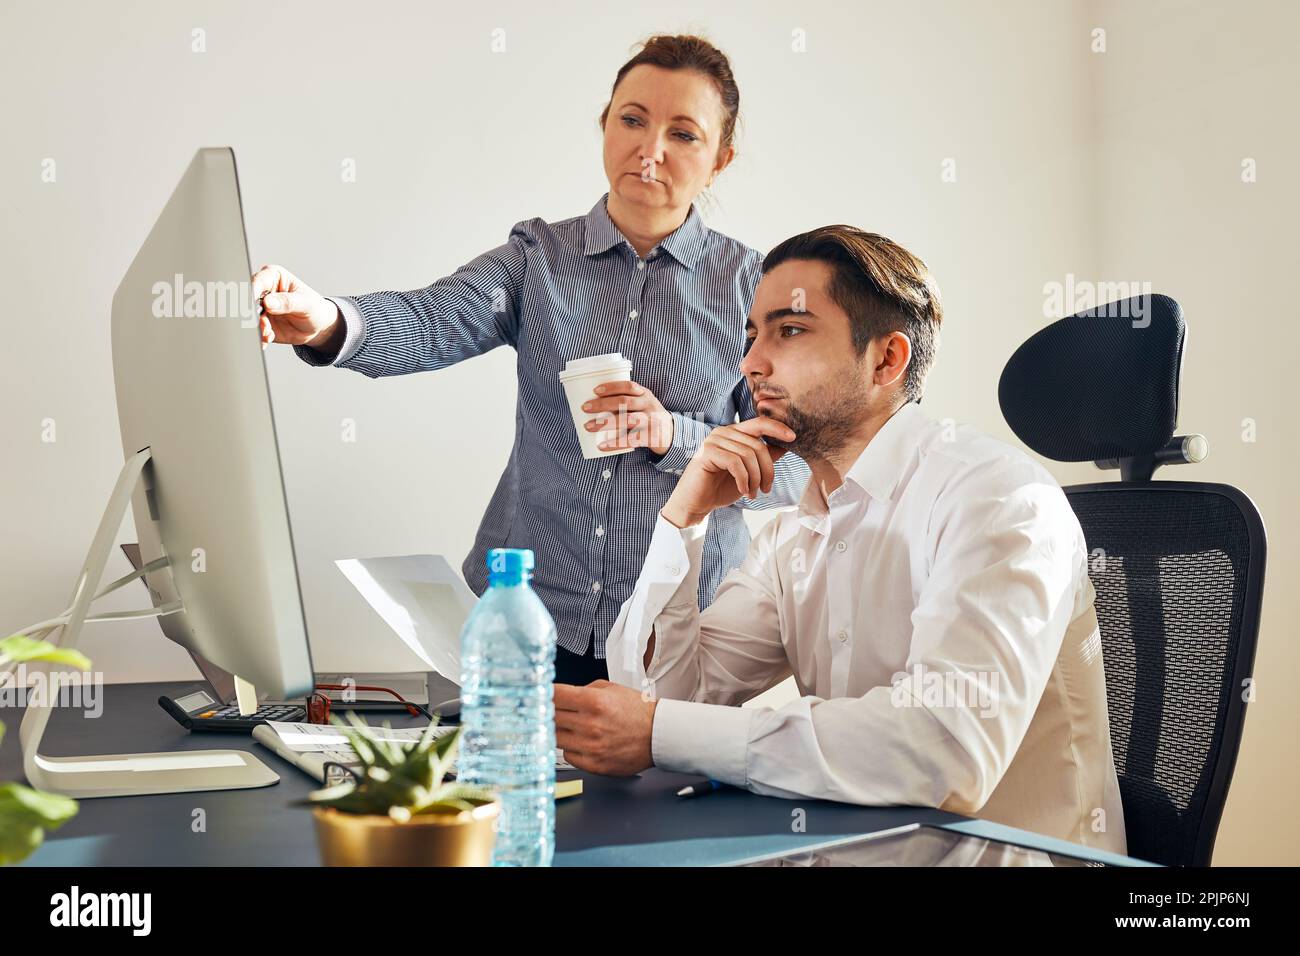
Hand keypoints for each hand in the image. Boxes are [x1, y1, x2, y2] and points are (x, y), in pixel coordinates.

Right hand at [250, 264, 341, 351]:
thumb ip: (288, 302)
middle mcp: (264, 291)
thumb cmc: (314, 308)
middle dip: (252, 314)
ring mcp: (261, 308)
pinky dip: (259, 337)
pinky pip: (255, 330)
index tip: (251, 306)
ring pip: (249, 317)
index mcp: (274, 277)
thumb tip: (268, 303)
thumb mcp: (306, 303)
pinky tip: (268, 339)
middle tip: (262, 323)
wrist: (318, 327)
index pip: (257, 282)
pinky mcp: (260, 323)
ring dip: (257, 327)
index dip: (252, 293)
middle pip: (248, 300)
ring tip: (268, 333)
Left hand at [554, 680, 656, 775]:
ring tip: (569, 726)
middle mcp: (590, 724)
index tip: (540, 694)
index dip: (544, 693)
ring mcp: (590, 747)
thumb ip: (584, 690)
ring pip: (555, 738)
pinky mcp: (593, 764)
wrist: (658, 735)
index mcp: (594, 701)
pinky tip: (580, 742)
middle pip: (550, 717)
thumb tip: (562, 695)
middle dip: (549, 712)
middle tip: (551, 710)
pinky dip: (570, 748)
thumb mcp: (611, 689)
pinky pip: (568, 755)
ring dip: (558, 731)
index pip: (554, 695)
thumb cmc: (637, 711)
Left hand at [581, 380, 674, 455]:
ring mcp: (650, 421)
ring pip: (627, 420)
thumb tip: (596, 404)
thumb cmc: (649, 416)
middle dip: (603, 404)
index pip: (629, 386)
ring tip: (589, 426)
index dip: (612, 387)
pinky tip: (602, 445)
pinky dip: (615, 443)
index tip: (595, 390)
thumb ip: (627, 401)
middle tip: (585, 407)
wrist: (671, 433)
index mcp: (645, 394)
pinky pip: (630, 440)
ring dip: (606, 423)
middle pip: (624, 402)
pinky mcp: (650, 437)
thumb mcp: (644, 403)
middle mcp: (648, 406)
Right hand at [660, 417, 795, 527]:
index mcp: (733, 432)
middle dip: (767, 470)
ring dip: (755, 478)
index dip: (777, 428)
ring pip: (748, 455)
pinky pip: (735, 463)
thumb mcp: (750, 472)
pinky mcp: (707, 452)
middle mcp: (723, 432)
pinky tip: (743, 491)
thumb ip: (764, 457)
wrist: (696, 503)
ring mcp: (713, 440)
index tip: (793, 438)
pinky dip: (743, 480)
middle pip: (757, 445)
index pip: (759, 423)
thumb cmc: (721, 487)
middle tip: (766, 489)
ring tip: (753, 493)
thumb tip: (786, 446)